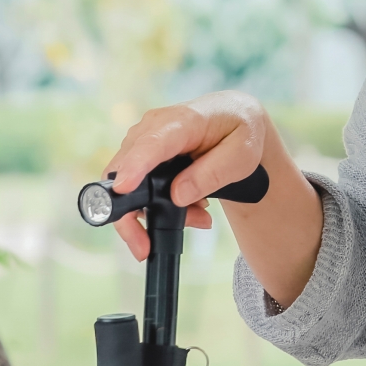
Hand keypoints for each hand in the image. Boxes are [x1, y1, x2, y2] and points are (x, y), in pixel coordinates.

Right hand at [101, 90, 271, 261]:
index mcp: (182, 121)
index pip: (153, 143)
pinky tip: (192, 210)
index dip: (135, 166)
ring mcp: (142, 143)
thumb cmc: (239, 132)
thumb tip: (177, 196)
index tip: (123, 189)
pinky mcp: (139, 158)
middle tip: (148, 246)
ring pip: (127, 188)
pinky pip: (135, 191)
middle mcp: (152, 128)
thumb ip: (212, 174)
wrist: (235, 119)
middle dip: (132, 213)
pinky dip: (157, 209)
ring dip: (154, 213)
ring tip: (199, 217)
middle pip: (124, 172)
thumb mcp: (242, 154)